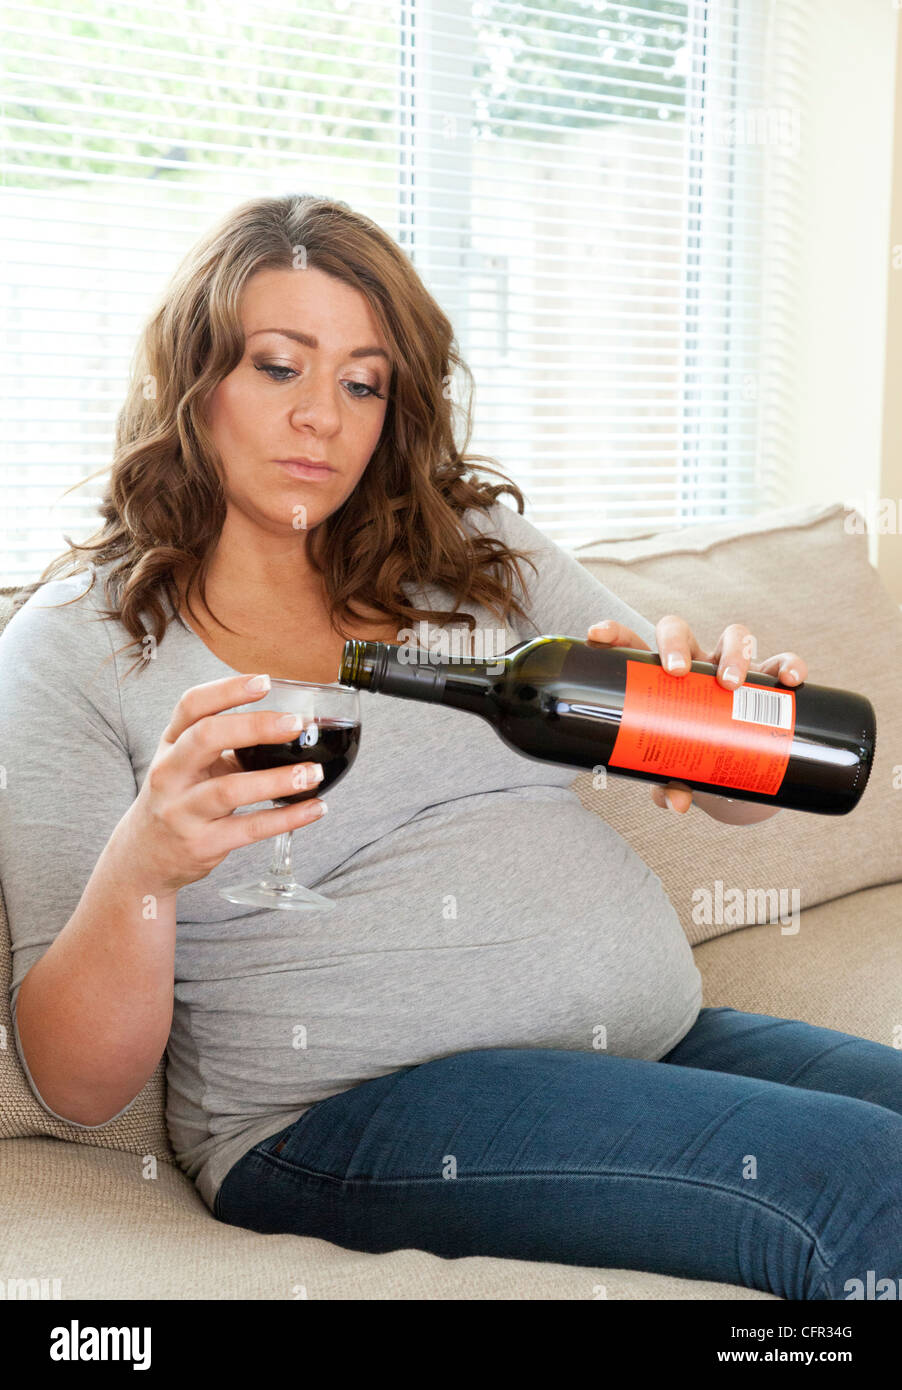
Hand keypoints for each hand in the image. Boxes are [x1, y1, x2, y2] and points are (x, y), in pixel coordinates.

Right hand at [116, 673, 327, 895]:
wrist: (145, 854)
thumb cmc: (179, 797)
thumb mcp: (187, 761)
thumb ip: (225, 741)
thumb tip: (291, 724)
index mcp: (171, 743)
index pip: (192, 705)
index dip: (228, 690)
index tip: (265, 681)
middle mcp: (170, 773)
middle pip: (206, 737)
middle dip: (254, 727)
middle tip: (295, 725)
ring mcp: (182, 811)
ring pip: (229, 789)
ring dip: (277, 779)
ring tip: (313, 772)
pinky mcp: (201, 844)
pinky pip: (248, 829)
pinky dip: (286, 818)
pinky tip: (314, 808)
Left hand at [586, 616, 807, 818]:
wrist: (735, 775)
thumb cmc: (693, 763)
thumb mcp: (678, 772)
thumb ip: (671, 783)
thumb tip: (676, 801)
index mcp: (658, 678)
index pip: (632, 645)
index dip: (613, 634)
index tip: (597, 635)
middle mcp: (694, 664)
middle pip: (680, 630)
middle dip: (677, 643)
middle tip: (679, 672)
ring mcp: (732, 667)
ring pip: (734, 635)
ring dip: (734, 653)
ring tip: (732, 684)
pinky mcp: (769, 680)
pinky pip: (782, 661)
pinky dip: (788, 665)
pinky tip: (790, 680)